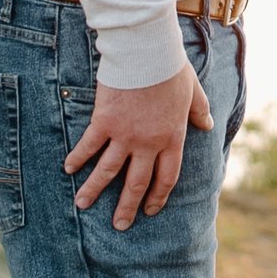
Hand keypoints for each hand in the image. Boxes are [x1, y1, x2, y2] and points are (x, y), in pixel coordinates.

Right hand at [65, 66, 212, 228]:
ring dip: (94, 190)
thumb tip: (208, 125)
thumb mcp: (194, 91)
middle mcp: (148, 143)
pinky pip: (88, 146)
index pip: (166, 177)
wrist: (147, 52)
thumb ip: (200, 111)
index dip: (157, 196)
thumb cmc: (172, 69)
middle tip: (119, 225)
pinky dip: (78, 158)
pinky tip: (68, 169)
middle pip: (136, 183)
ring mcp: (124, 135)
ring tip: (82, 205)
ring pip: (108, 171)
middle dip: (127, 207)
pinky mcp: (104, 122)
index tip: (149, 210)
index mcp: (172, 138)